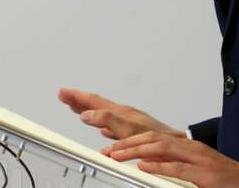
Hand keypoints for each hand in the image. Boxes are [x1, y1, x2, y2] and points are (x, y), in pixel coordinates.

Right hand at [57, 87, 185, 141]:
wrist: (175, 145)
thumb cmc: (157, 138)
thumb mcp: (129, 128)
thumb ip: (109, 120)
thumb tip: (87, 114)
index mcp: (120, 112)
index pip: (94, 100)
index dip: (77, 97)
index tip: (63, 92)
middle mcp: (123, 114)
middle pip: (96, 104)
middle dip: (78, 99)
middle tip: (63, 95)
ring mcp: (128, 122)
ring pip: (102, 113)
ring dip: (87, 109)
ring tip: (75, 107)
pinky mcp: (132, 132)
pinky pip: (111, 124)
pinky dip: (101, 123)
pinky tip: (100, 127)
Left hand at [107, 131, 238, 187]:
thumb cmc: (222, 179)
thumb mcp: (193, 170)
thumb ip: (173, 166)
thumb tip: (148, 167)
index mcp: (186, 147)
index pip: (154, 138)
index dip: (132, 141)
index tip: (113, 146)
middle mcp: (191, 148)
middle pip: (153, 139)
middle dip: (129, 144)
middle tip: (110, 151)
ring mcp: (199, 159)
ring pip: (162, 148)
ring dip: (137, 151)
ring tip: (119, 155)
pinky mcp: (205, 174)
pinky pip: (179, 168)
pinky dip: (159, 166)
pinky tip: (144, 167)